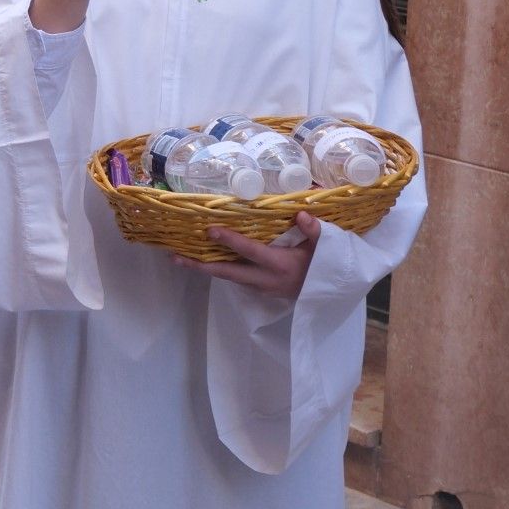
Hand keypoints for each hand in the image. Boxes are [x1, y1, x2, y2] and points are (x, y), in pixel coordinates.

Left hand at [179, 212, 321, 298]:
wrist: (332, 295)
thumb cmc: (326, 266)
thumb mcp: (326, 247)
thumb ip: (315, 230)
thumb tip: (301, 213)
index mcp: (279, 265)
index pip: (249, 251)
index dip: (230, 240)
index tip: (210, 230)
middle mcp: (265, 279)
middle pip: (227, 272)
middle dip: (201, 266)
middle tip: (175, 257)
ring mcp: (261, 288)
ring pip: (228, 277)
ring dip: (206, 269)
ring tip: (181, 259)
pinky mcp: (260, 291)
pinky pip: (235, 279)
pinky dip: (219, 271)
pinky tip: (206, 261)